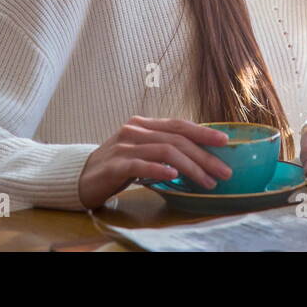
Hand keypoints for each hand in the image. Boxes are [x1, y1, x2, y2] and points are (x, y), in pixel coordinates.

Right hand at [78, 117, 231, 208]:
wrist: (80, 177)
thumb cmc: (116, 165)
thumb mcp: (141, 151)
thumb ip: (163, 147)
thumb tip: (199, 154)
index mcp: (143, 125)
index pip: (178, 124)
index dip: (203, 131)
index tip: (225, 142)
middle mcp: (134, 131)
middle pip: (176, 140)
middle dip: (204, 156)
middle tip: (224, 172)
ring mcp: (124, 147)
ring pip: (164, 152)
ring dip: (190, 167)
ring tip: (207, 182)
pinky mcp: (115, 165)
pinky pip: (140, 165)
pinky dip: (159, 170)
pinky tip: (174, 176)